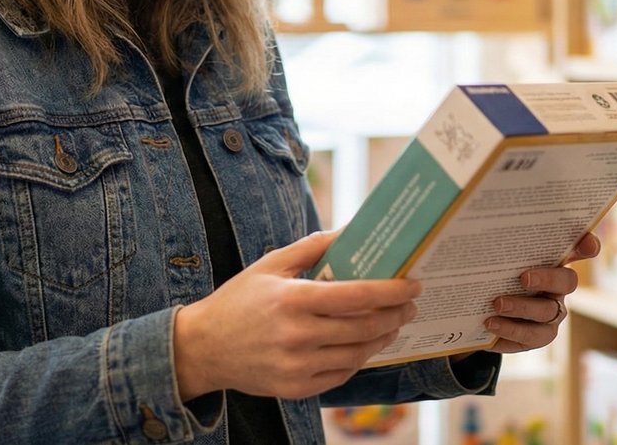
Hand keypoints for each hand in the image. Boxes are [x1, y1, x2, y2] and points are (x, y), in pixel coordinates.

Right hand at [173, 230, 420, 401]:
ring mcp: (297, 366)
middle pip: (365, 327)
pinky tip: (365, 345)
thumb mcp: (269, 265)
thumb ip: (312, 247)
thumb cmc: (239, 301)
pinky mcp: (296, 388)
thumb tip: (349, 230)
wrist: (203, 348)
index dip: (392, 290)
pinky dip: (358, 359)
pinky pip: (341, 375)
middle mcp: (297, 335)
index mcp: (293, 299)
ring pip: (358, 354)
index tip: (413, 284)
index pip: (357, 296)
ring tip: (393, 324)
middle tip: (410, 304)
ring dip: (383, 338)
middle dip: (396, 314)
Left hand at [482, 233, 600, 353]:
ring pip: (546, 312)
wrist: (482, 312)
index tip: (588, 243)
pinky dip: (509, 330)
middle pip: (566, 282)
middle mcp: (558, 289)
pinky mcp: (537, 337)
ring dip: (521, 307)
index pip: (582, 249)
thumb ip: (503, 246)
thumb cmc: (496, 277)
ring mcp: (551, 315)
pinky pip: (529, 336)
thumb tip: (480, 217)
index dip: (588, 246)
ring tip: (496, 304)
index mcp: (554, 263)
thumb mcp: (500, 260)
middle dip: (546, 279)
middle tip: (522, 278)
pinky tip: (490, 323)